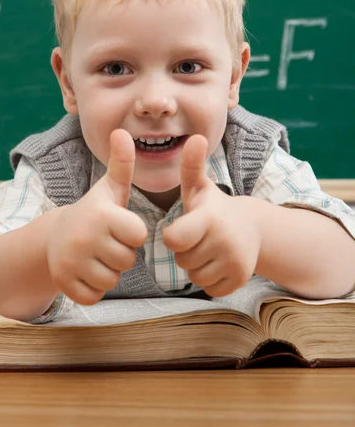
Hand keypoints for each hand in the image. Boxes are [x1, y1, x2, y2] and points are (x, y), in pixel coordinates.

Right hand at [47, 130, 147, 304]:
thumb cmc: (94, 212)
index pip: (138, 235)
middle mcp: (84, 238)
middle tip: (105, 242)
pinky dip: (93, 288)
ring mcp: (71, 263)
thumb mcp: (110, 188)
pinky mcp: (64, 284)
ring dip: (108, 272)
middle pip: (127, 260)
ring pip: (112, 281)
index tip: (118, 226)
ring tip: (96, 255)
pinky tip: (85, 271)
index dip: (131, 233)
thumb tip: (122, 131)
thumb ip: (122, 163)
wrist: (54, 236)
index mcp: (101, 215)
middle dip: (120, 254)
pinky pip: (94, 296)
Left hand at [162, 135, 261, 296]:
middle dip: (186, 251)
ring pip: (195, 276)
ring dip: (197, 266)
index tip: (184, 227)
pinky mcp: (241, 279)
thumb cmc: (215, 207)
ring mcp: (235, 261)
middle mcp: (224, 241)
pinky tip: (219, 263)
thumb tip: (195, 137)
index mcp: (209, 219)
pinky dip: (211, 280)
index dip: (173, 236)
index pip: (173, 240)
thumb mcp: (200, 187)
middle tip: (200, 238)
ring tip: (209, 249)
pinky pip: (210, 289)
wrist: (253, 227)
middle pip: (183, 260)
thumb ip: (191, 166)